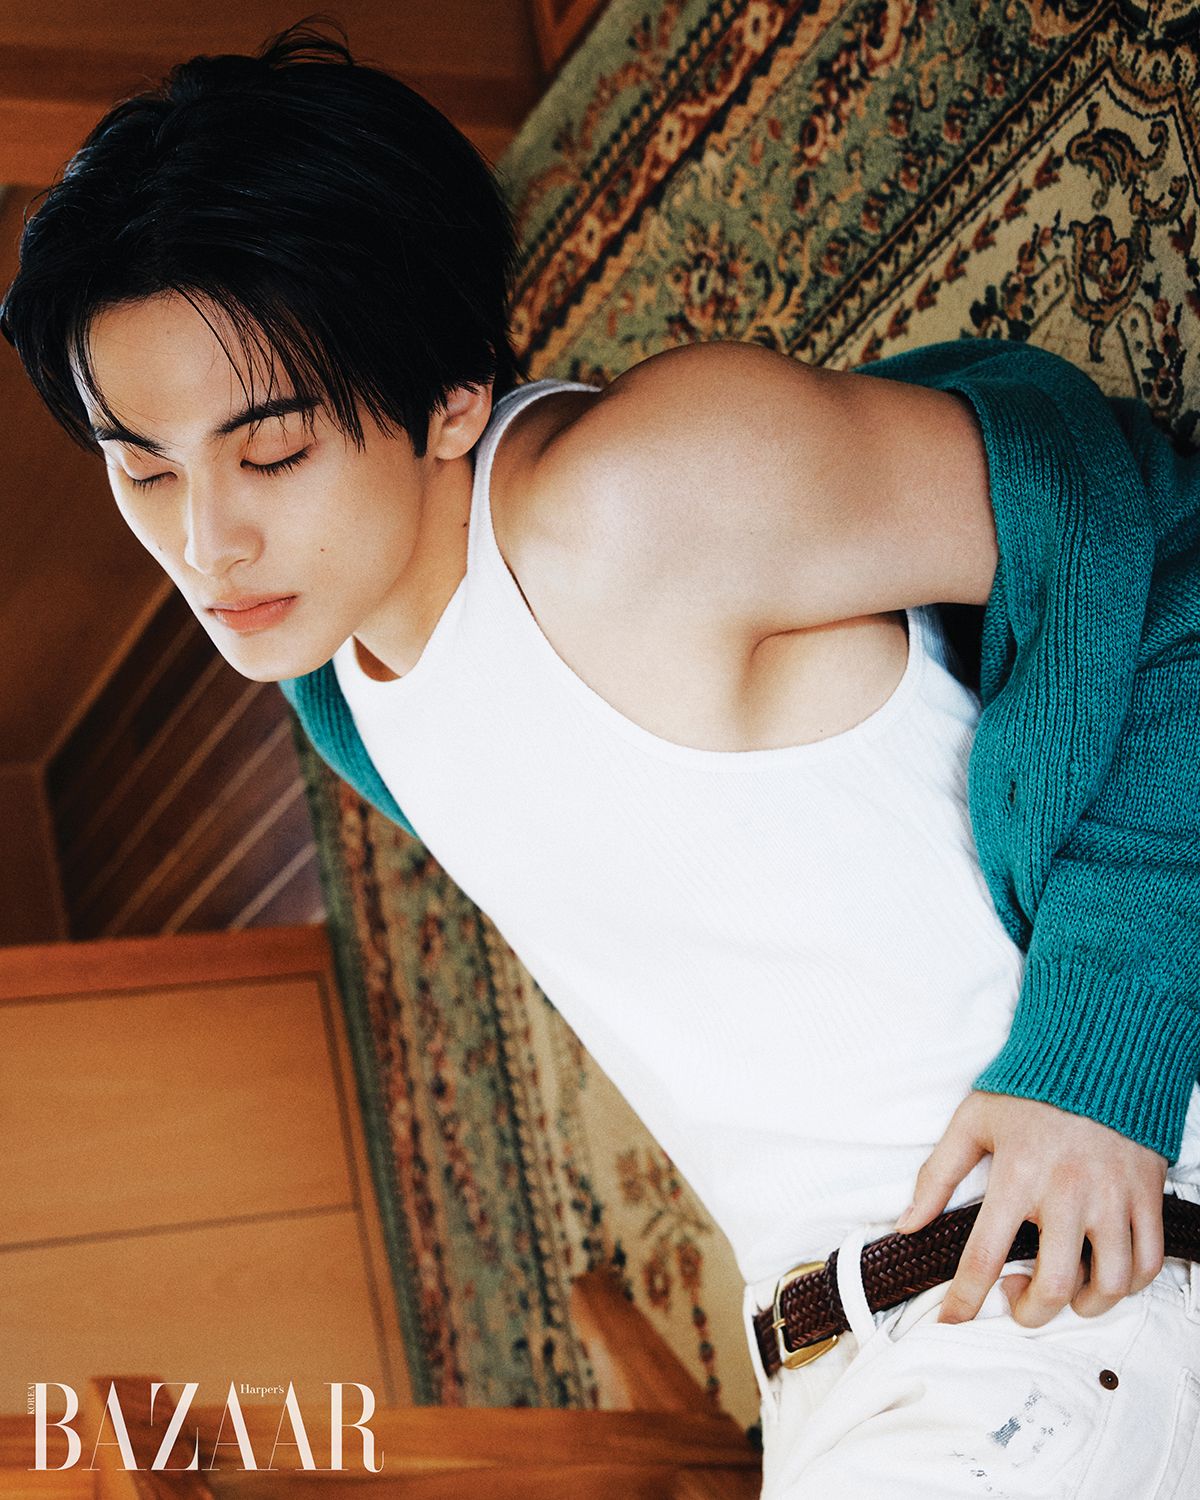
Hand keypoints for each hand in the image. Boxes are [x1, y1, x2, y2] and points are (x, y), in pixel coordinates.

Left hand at [894, 1090, 1168, 1326]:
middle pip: (1054, 1285)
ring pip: (1108, 1283)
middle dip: (1029, 1312)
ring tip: (1062, 1293)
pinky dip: (1128, 1285)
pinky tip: (1102, 1276)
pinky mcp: (1146, 1195)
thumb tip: (908, 1224)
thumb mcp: (972, 1121)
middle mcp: (1066, 1192)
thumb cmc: (1029, 1089)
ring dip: (1084, 1306)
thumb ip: (937, 1174)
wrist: (1097, 1052)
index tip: (952, 1321)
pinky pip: (1146, 1262)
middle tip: (1014, 1301)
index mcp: (1016, 1174)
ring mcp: (1112, 1197)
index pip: (983, 1255)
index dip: (966, 1300)